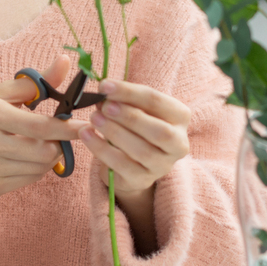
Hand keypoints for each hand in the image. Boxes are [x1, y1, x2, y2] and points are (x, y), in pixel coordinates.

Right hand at [0, 56, 79, 229]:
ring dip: (50, 155)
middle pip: (44, 151)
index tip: (86, 125)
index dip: (67, 128)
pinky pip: (31, 179)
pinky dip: (37, 168)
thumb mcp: (0, 94)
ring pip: (41, 167)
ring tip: (41, 143)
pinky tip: (26, 156)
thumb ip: (35, 81)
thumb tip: (65, 61)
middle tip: (60, 134)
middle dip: (60, 143)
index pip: (39, 126)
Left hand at [77, 79, 189, 196]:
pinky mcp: (142, 179)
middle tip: (103, 106)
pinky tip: (87, 135)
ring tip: (94, 118)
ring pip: (141, 150)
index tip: (105, 86)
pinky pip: (121, 165)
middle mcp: (178, 143)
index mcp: (180, 117)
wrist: (133, 162)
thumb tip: (102, 91)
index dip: (129, 92)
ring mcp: (162, 165)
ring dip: (114, 132)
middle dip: (129, 116)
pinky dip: (101, 148)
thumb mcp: (134, 109)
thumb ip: (122, 100)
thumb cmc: (135, 127)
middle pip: (158, 131)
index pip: (157, 101)